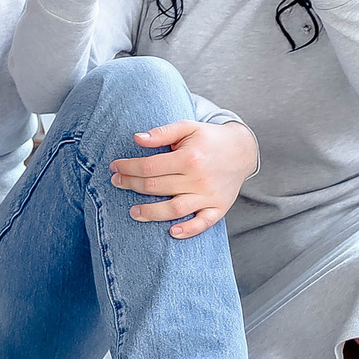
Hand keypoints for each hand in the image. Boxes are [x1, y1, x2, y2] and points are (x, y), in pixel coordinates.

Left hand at [110, 118, 257, 239]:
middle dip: (131, 185)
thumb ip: (162, 132)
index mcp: (189, 157)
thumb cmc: (209, 138)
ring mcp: (210, 195)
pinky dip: (189, 230)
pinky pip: (203, 223)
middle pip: (156, 187)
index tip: (115, 167)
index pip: (149, 166)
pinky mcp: (220, 207)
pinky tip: (172, 232)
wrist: (243, 150)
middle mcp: (199, 179)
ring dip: (151, 213)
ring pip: (175, 209)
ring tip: (133, 212)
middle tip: (117, 182)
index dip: (128, 167)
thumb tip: (137, 139)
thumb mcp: (187, 127)